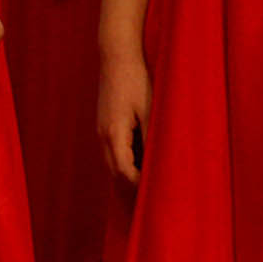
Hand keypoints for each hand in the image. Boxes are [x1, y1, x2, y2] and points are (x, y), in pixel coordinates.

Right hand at [100, 48, 151, 185]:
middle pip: (115, 173)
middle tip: (153, 203)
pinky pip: (113, 153)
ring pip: (113, 164)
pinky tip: (141, 165)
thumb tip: (160, 163)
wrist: (116, 58)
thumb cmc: (136, 81)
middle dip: (132, 189)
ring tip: (149, 189)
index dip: (141, 188)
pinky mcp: (105, 125)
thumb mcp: (151, 110)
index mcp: (114, 134)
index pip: (125, 172)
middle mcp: (103, 136)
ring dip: (128, 177)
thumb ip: (153, 138)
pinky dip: (126, 163)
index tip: (159, 198)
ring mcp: (101, 131)